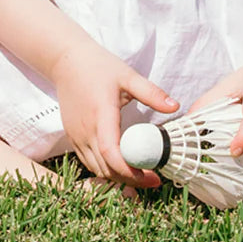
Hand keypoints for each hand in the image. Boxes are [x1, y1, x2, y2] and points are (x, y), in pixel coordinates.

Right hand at [50, 42, 177, 186]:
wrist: (67, 62)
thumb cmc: (100, 67)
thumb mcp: (128, 76)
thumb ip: (151, 93)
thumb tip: (175, 107)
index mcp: (101, 114)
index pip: (112, 153)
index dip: (131, 171)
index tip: (153, 176)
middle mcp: (86, 130)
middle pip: (106, 168)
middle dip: (130, 179)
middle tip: (154, 180)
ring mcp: (77, 136)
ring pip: (96, 169)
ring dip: (117, 177)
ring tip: (141, 175)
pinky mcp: (73, 138)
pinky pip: (89, 162)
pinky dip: (105, 169)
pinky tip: (122, 165)